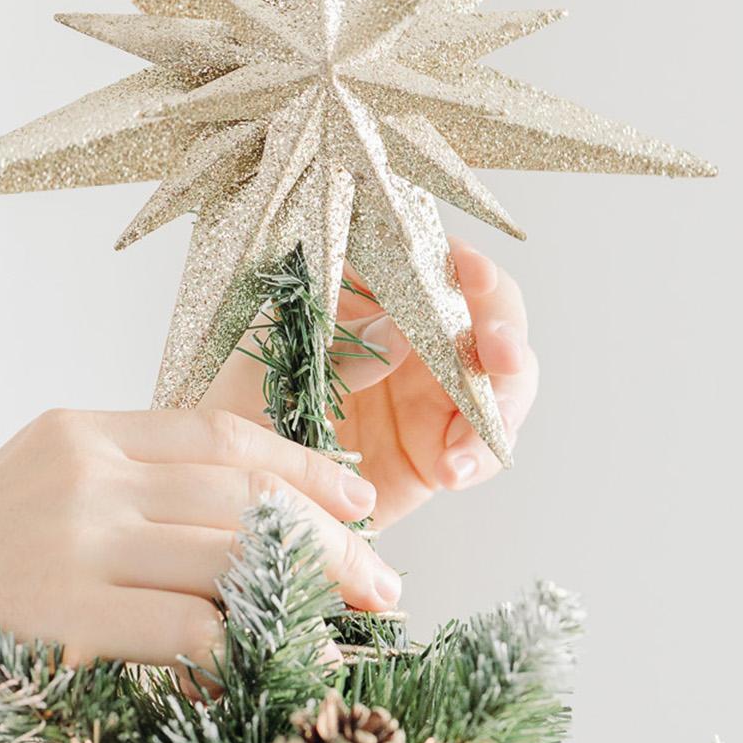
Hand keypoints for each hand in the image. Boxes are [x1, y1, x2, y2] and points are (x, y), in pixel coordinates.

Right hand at [0, 408, 396, 742]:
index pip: (217, 430)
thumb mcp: (29, 509)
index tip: (355, 496)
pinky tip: (284, 669)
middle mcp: (80, 470)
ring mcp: (71, 538)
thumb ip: (119, 504)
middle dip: (329, 533)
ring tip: (354, 624)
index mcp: (75, 434)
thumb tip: (229, 535)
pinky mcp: (62, 615)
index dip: (300, 462)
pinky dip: (250, 650)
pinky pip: (193, 629)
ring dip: (309, 591)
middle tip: (382, 577)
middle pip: (241, 489)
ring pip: (230, 552)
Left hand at [201, 237, 536, 525]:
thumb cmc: (241, 402)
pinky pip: (483, 445)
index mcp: (372, 287)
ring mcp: (436, 387)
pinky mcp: (442, 444)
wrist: (238, 487)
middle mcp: (416, 328)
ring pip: (503, 378)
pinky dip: (478, 456)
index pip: (431, 255)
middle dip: (503, 327)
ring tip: (465, 443)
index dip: (462, 260)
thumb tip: (402, 330)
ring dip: (500, 403)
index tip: (470, 274)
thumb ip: (340, 345)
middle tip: (500, 355)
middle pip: (488, 309)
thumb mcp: (276, 362)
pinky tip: (450, 473)